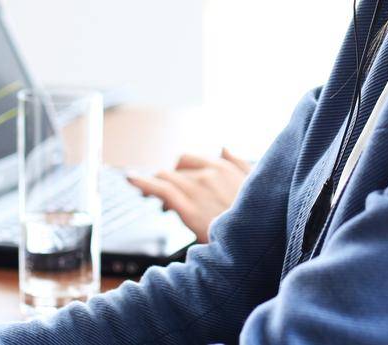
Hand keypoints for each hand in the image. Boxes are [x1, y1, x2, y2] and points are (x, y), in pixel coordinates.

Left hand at [128, 148, 253, 243]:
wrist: (257, 240)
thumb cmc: (257, 217)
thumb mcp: (254, 183)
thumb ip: (238, 163)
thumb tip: (223, 148)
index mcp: (224, 166)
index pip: (191, 159)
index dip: (181, 171)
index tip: (177, 183)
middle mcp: (209, 172)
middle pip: (177, 168)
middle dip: (169, 179)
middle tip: (165, 197)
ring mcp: (197, 188)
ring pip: (166, 177)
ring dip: (156, 187)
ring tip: (154, 202)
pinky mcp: (188, 206)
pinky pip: (160, 188)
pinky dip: (142, 182)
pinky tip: (130, 179)